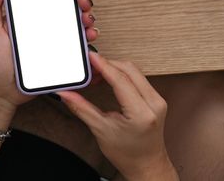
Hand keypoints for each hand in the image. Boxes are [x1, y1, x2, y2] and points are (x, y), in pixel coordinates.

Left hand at [0, 0, 98, 107]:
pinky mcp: (59, 55)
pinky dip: (86, 37)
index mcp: (25, 14)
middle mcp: (41, 24)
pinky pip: (77, 44)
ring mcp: (51, 39)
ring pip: (75, 22)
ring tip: (86, 16)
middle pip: (65, 4)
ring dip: (86, 15)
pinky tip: (88, 34)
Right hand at [58, 52, 177, 180]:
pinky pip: (138, 77)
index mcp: (141, 113)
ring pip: (134, 71)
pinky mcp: (156, 98)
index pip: (121, 79)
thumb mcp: (100, 130)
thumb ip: (82, 108)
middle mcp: (154, 103)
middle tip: (90, 67)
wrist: (146, 165)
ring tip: (96, 75)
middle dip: (108, 64)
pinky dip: (122, 74)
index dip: (103, 65)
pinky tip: (109, 78)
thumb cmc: (127, 154)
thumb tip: (66, 94)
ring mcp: (157, 99)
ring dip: (114, 68)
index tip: (90, 57)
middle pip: (129, 69)